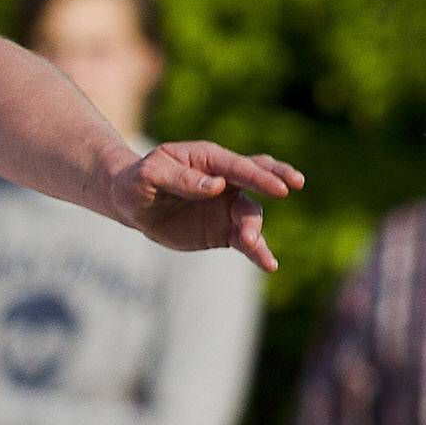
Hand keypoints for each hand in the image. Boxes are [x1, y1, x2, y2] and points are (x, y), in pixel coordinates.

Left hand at [103, 141, 303, 271]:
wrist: (131, 203)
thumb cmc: (139, 181)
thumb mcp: (151, 175)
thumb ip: (182, 179)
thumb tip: (217, 186)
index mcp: (209, 159)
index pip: (239, 166)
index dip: (259, 176)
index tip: (279, 189)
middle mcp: (225, 180)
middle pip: (258, 179)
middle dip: (276, 181)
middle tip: (294, 185)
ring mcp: (227, 206)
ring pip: (251, 214)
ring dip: (254, 228)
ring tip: (250, 243)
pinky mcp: (224, 230)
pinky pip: (246, 241)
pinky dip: (258, 251)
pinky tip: (270, 265)